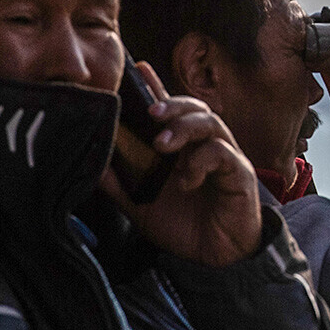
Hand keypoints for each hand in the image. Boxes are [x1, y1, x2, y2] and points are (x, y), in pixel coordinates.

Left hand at [100, 62, 262, 266]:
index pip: (169, 111)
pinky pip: (222, 154)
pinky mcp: (239, 174)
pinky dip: (201, 162)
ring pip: (211, 123)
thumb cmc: (184, 226)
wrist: (214, 260)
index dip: (156, 87)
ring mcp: (225, 158)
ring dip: (184, 128)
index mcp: (181, 149)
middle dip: (172, 103)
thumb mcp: (140, 204)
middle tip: (151, 112)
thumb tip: (90, 162)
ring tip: (162, 144)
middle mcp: (203, 147)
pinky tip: (186, 180)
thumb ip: (118, 183)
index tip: (138, 69)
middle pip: (194, 108)